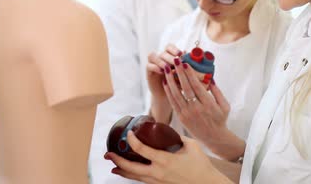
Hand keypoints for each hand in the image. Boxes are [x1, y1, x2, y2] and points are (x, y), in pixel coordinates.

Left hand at [105, 132, 231, 183]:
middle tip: (109, 154)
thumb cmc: (201, 165)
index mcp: (165, 160)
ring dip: (122, 170)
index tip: (129, 134)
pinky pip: (143, 181)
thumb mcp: (190, 145)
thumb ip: (177, 137)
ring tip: (112, 165)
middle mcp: (158, 172)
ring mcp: (158, 181)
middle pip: (132, 167)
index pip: (142, 149)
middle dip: (118, 160)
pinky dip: (133, 176)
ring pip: (135, 177)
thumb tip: (167, 131)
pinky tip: (127, 173)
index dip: (132, 140)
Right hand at [146, 44, 182, 122]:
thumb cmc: (181, 86)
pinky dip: (155, 67)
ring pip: (153, 55)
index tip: (181, 54)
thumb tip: (202, 61)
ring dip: (161, 60)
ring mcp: (154, 64)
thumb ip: (189, 68)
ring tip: (168, 67)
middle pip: (163, 51)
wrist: (170, 98)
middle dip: (170, 56)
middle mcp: (161, 58)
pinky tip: (162, 71)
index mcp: (170, 56)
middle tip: (176, 61)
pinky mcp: (149, 72)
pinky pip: (148, 65)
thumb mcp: (186, 76)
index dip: (174, 49)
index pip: (170, 46)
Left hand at [164, 60, 242, 160]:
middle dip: (180, 73)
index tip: (186, 63)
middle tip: (175, 61)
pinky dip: (168, 92)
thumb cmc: (220, 119)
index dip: (190, 74)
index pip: (197, 86)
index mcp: (208, 104)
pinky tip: (165, 82)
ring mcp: (187, 114)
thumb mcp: (224, 105)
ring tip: (166, 69)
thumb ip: (217, 91)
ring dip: (170, 80)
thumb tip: (210, 77)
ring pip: (176, 95)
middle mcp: (197, 109)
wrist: (213, 137)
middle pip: (186, 88)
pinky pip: (173, 102)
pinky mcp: (181, 117)